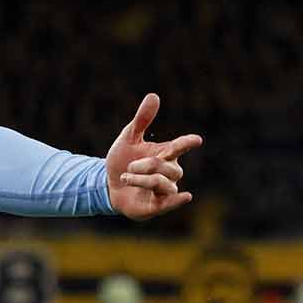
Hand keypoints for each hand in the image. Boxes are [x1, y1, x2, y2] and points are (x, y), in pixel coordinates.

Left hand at [105, 93, 202, 220]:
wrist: (106, 186)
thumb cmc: (121, 161)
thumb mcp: (128, 139)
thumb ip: (141, 120)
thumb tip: (153, 96)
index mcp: (165, 154)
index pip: (180, 146)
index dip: (187, 143)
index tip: (196, 140)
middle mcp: (169, 172)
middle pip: (166, 166)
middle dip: (146, 165)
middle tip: (129, 167)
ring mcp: (165, 190)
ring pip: (162, 183)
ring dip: (142, 180)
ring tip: (125, 178)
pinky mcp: (157, 206)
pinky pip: (170, 202)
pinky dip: (177, 200)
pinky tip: (186, 196)